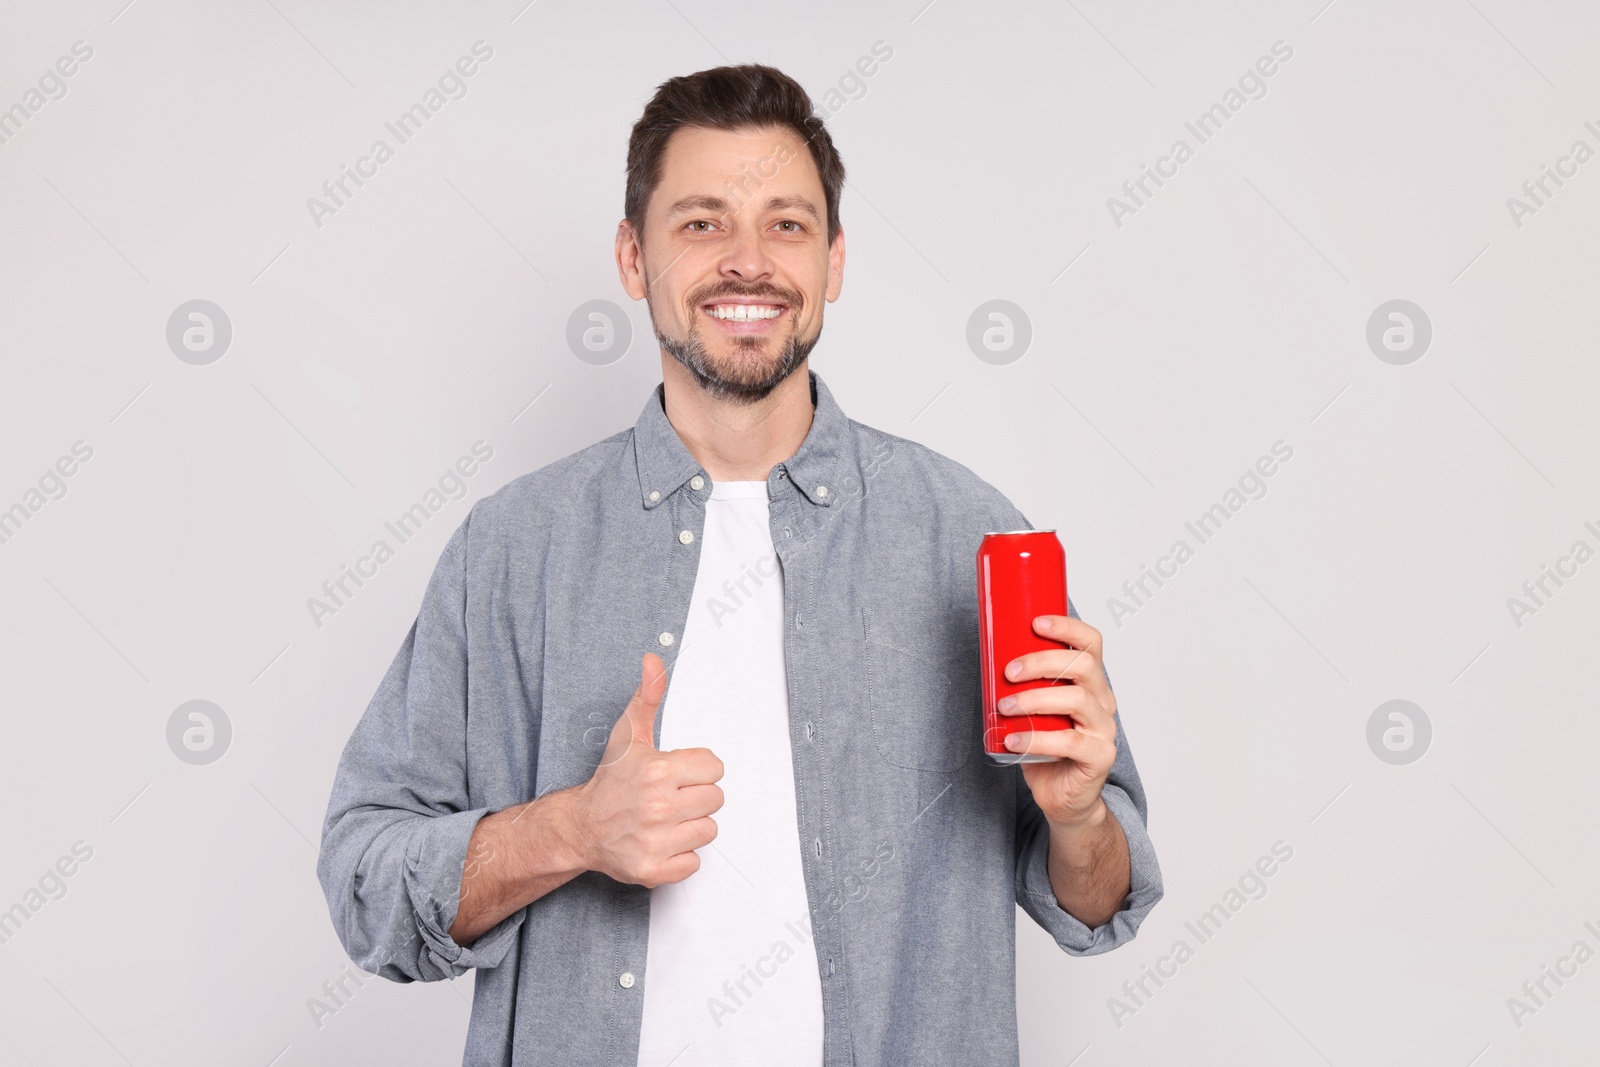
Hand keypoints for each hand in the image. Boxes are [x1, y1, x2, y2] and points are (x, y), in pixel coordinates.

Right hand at [569, 653, 724, 887]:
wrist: (581, 827)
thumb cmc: (610, 780)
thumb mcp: (628, 734)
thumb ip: (648, 696)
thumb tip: (654, 660)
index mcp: (657, 771)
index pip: (715, 768)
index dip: (698, 769)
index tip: (676, 773)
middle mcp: (658, 808)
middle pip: (715, 799)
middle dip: (696, 796)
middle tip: (669, 796)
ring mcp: (656, 842)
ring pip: (709, 830)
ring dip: (691, 825)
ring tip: (666, 818)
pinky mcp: (654, 870)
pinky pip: (695, 862)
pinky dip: (681, 854)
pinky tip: (661, 841)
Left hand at [996, 615, 1117, 827]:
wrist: (1062, 796)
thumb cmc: (1046, 747)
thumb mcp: (1034, 709)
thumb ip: (1023, 685)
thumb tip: (986, 656)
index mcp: (1091, 682)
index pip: (1091, 644)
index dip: (1067, 627)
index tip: (1035, 622)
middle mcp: (1103, 701)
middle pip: (1082, 666)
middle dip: (1041, 662)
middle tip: (1009, 671)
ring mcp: (1104, 729)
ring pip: (1078, 700)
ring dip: (1034, 699)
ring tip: (1005, 706)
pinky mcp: (1099, 757)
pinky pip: (1069, 742)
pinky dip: (1036, 738)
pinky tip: (1013, 740)